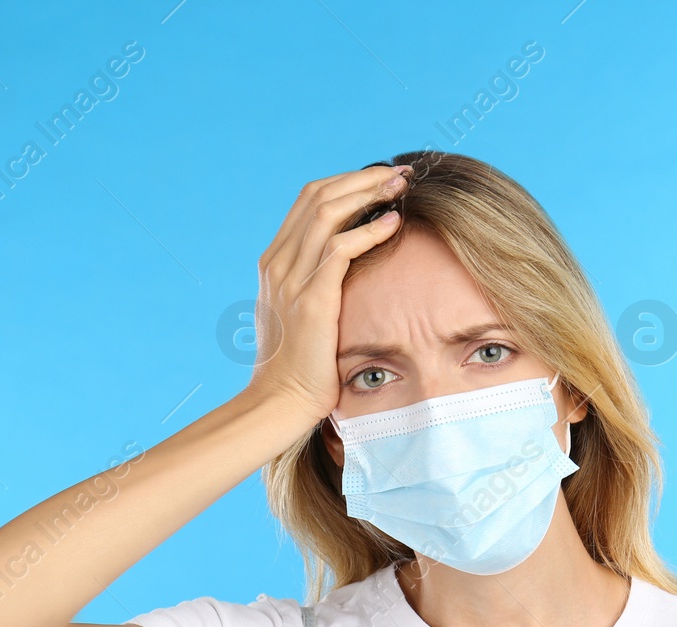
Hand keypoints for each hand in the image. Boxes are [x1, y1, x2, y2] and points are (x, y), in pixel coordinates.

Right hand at [243, 163, 411, 422]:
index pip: (309, 200)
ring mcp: (290, 278)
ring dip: (369, 193)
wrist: (280, 401)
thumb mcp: (301, 314)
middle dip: (362, 178)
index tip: (381, 180)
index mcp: (275, 262)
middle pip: (318, 195)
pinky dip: (369, 230)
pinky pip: (340, 249)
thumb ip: (314, 284)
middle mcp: (278, 262)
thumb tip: (346, 268)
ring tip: (402, 187)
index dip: (347, 182)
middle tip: (400, 174)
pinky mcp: (310, 298)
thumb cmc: (299, 366)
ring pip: (328, 212)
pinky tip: (394, 223)